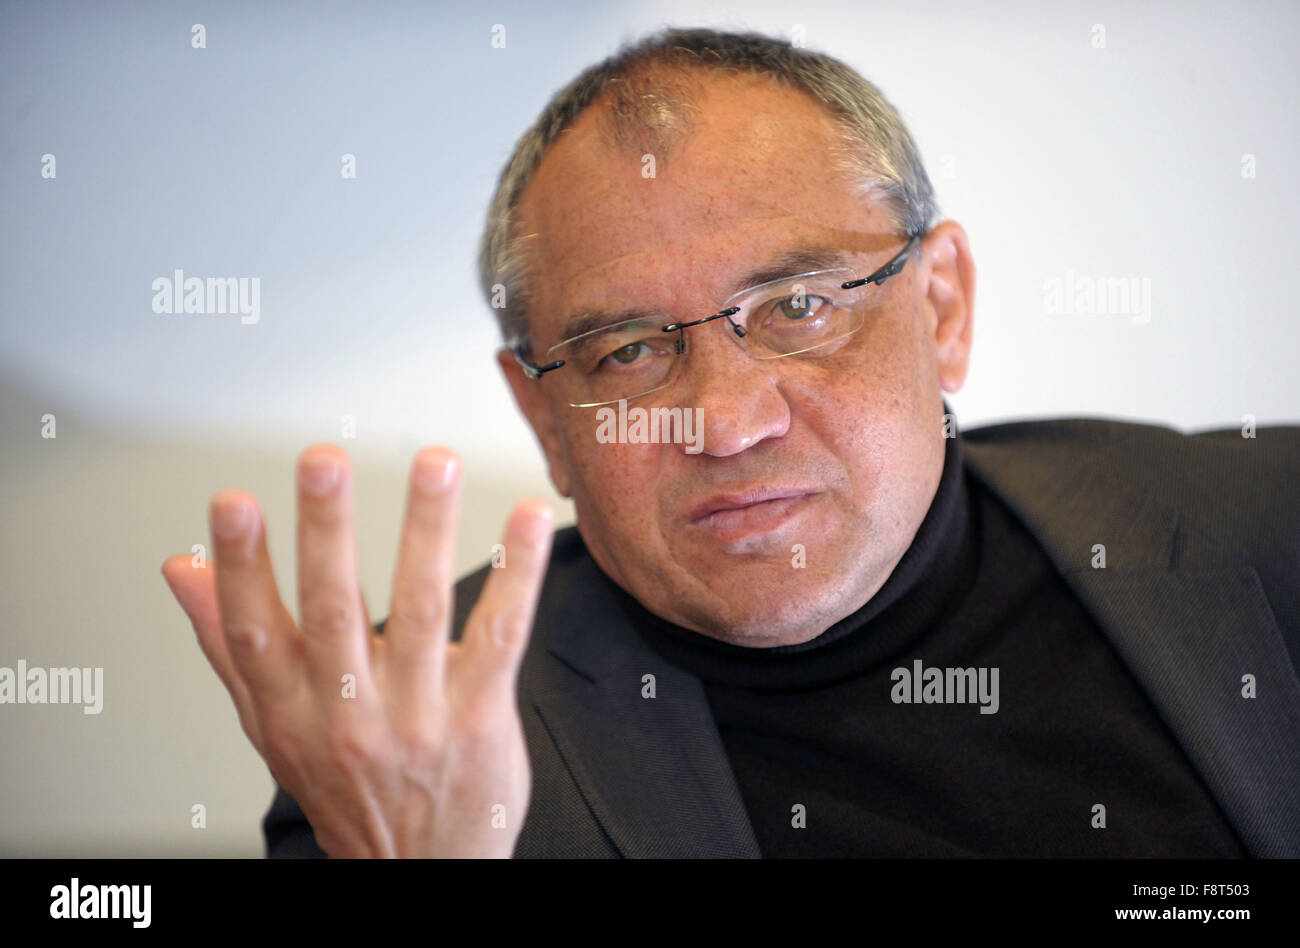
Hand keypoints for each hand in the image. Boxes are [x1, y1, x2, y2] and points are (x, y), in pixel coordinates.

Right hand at [161, 444, 552, 856]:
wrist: (422, 874)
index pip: (255, 631)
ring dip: (426, 531)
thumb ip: (228, 644)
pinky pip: (500, 635)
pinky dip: (515, 575)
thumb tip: (183, 568)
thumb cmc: (349, 793)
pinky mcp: (480, 715)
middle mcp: (350, 711)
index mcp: (291, 708)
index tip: (233, 504)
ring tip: (432, 464)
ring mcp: (419, 714)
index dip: (241, 567)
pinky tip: (524, 522)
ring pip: (421, 610)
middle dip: (326, 532)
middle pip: (334, 612)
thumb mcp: (273, 729)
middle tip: (323, 463)